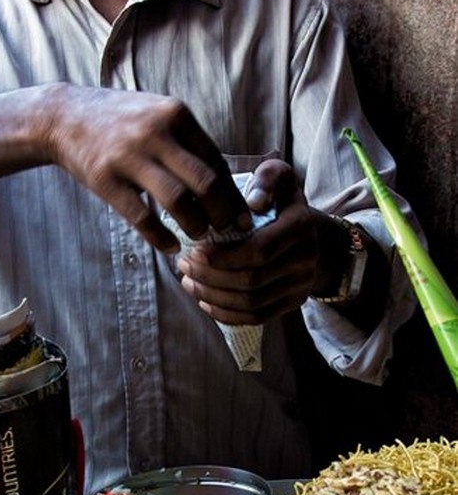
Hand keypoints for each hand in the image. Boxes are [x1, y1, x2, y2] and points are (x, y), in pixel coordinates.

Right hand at [44, 85, 251, 250]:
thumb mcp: (157, 114)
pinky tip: (169, 246)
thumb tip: (224, 182)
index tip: (243, 215)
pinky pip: (141, 216)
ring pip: (177, 200)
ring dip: (194, 224)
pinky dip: (160, 237)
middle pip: (204, 181)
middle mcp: (155, 132)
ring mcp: (128, 156)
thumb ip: (187, 141)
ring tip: (199, 235)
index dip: (233, 193)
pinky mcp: (104, 179)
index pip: (216, 160)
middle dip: (222, 212)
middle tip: (227, 230)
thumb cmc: (119, 120)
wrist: (64, 117)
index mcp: (175, 114)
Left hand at [177, 159, 323, 322]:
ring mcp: (300, 285)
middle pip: (251, 280)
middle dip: (211, 276)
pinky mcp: (293, 303)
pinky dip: (226, 313)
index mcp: (300, 226)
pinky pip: (257, 317)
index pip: (259, 250)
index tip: (194, 250)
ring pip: (251, 302)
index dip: (223, 256)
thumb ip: (268, 179)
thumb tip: (254, 202)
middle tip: (183, 264)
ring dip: (213, 295)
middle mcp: (306, 259)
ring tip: (188, 280)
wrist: (311, 233)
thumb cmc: (281, 201)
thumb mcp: (278, 177)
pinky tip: (204, 300)